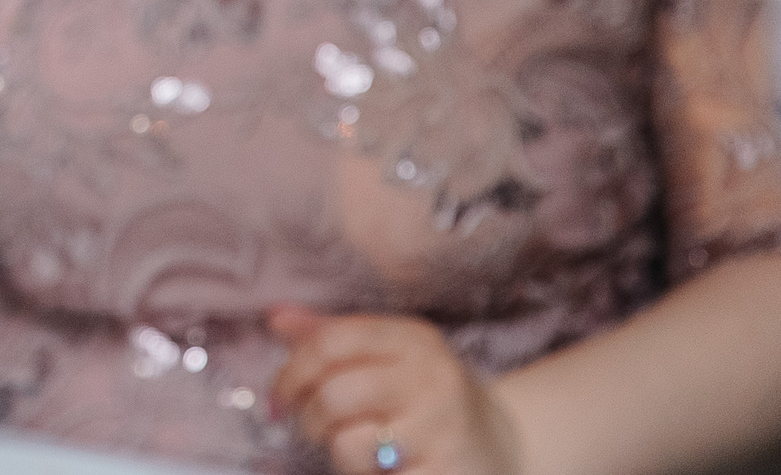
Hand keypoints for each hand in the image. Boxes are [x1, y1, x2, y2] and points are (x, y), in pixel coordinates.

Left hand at [269, 307, 522, 474]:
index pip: (331, 341)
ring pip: (348, 444)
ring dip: (339, 456)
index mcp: (414, 340)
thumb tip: (275, 320)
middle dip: (309, 417)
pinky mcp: (447, 474)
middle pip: (334, 393)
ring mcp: (444, 430)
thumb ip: (332, 337)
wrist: (505, 448)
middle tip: (313, 429)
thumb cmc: (426, 399)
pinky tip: (385, 473)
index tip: (280, 395)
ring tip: (360, 454)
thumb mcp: (390, 356)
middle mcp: (433, 378)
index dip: (292, 370)